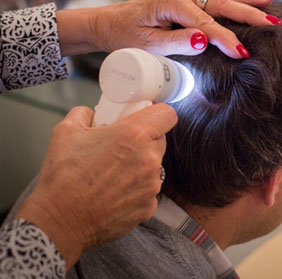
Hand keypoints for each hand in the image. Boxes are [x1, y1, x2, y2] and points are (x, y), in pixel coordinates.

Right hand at [14, 103, 176, 269]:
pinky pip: (148, 191)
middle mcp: (148, 159)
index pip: (166, 115)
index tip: (147, 118)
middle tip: (120, 148)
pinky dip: (135, 190)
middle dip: (143, 141)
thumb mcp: (66, 131)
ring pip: (154, 167)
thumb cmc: (63, 178)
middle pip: (159, 141)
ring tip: (112, 174)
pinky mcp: (149, 206)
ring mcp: (151, 185)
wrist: (60, 221)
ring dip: (139, 167)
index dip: (156, 114)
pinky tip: (114, 193)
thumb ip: (84, 114)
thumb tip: (92, 114)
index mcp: (133, 135)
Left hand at [56, 0, 278, 57]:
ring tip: (271, 2)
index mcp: (171, 3)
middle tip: (273, 22)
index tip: (243, 53)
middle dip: (249, 12)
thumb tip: (205, 39)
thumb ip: (177, 42)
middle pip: (221, 2)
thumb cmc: (126, 36)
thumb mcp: (148, 44)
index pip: (206, 24)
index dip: (226, 39)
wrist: (110, 23)